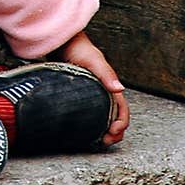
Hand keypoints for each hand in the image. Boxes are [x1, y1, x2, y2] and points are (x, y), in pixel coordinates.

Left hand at [54, 30, 129, 146]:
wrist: (62, 42)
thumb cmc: (78, 47)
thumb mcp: (93, 60)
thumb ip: (106, 73)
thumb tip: (120, 89)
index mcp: (110, 85)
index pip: (122, 108)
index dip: (122, 122)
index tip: (113, 132)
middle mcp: (104, 90)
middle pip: (116, 116)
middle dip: (116, 132)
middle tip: (106, 142)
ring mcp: (93, 94)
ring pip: (106, 116)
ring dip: (107, 130)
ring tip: (100, 141)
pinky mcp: (82, 95)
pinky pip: (93, 113)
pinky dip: (95, 124)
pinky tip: (88, 130)